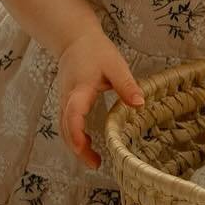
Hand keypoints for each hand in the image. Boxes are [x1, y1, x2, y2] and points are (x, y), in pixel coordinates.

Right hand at [56, 31, 143, 168]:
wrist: (74, 40)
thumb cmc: (96, 51)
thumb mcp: (115, 65)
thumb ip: (126, 85)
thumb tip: (140, 104)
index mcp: (80, 88)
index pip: (74, 112)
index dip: (77, 131)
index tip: (84, 147)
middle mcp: (67, 97)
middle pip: (66, 128)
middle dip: (78, 148)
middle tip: (95, 164)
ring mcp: (64, 101)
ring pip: (64, 128)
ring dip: (75, 146)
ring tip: (94, 161)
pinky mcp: (66, 103)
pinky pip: (66, 124)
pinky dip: (74, 137)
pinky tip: (88, 145)